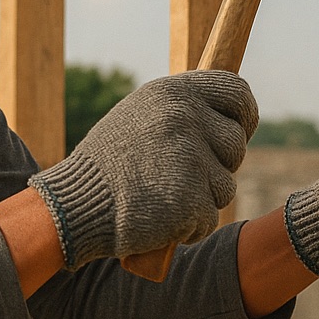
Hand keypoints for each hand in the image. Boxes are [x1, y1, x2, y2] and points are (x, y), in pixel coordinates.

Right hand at [27, 71, 255, 269]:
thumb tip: (230, 115)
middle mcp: (185, 118)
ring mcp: (190, 158)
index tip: (239, 129)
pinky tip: (158, 217)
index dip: (244, 114)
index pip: (237, 92)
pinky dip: (188, 226)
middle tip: (178, 174)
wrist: (74, 205)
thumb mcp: (139, 116)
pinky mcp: (191, 199)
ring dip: (200, 198)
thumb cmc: (108, 164)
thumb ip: (182, 110)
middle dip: (217, 164)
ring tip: (160, 194)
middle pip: (236, 143)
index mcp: (173, 92)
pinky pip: (209, 217)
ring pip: (225, 185)